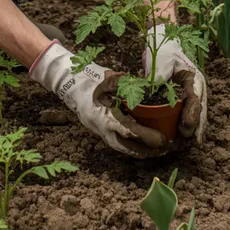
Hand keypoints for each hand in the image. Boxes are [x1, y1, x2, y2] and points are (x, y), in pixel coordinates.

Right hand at [29, 41, 166, 156]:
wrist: (67, 81)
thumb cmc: (88, 78)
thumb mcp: (109, 78)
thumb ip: (126, 83)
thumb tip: (146, 86)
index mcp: (104, 116)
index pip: (129, 131)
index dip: (147, 137)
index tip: (162, 140)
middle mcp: (101, 127)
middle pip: (126, 146)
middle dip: (145, 151)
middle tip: (163, 151)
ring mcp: (98, 129)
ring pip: (120, 146)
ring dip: (138, 151)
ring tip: (155, 152)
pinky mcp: (97, 128)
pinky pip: (116, 141)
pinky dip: (129, 145)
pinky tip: (139, 144)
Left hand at [143, 24, 206, 145]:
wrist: (166, 45)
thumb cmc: (165, 51)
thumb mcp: (162, 59)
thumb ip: (160, 73)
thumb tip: (153, 86)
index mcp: (194, 78)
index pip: (195, 98)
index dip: (193, 113)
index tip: (188, 125)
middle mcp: (197, 88)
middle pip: (200, 110)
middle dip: (197, 126)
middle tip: (191, 140)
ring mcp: (193, 94)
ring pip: (198, 115)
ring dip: (195, 129)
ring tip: (191, 143)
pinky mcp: (186, 99)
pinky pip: (190, 114)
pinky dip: (189, 126)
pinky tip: (185, 138)